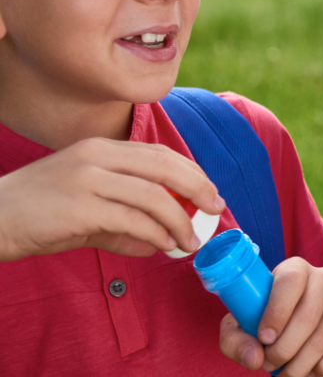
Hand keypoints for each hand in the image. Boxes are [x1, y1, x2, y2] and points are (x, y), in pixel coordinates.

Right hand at [0, 137, 223, 260]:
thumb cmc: (36, 214)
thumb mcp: (85, 209)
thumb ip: (123, 223)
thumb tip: (162, 242)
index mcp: (100, 148)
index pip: (159, 153)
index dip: (191, 171)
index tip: (209, 191)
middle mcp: (97, 156)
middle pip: (165, 165)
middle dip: (197, 187)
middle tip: (215, 208)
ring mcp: (88, 179)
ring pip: (153, 196)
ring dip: (179, 221)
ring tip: (190, 240)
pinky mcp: (80, 207)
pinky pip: (132, 220)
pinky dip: (155, 234)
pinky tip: (164, 246)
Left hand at [219, 257, 322, 375]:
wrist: (293, 343)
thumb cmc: (263, 329)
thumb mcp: (240, 332)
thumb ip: (236, 341)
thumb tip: (254, 357)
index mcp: (293, 270)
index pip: (291, 279)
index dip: (278, 310)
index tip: (264, 338)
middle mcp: (321, 279)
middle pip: (308, 312)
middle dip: (285, 347)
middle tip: (269, 362)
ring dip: (300, 363)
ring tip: (285, 372)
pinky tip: (313, 370)